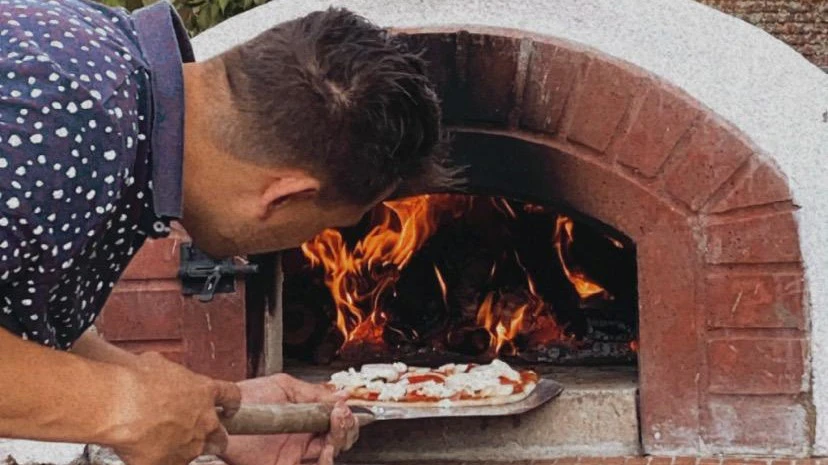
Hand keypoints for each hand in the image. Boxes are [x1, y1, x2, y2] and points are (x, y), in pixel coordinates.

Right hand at [105, 352, 241, 464]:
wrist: (120, 404)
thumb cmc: (136, 379)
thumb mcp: (158, 364)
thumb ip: (169, 375)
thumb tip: (157, 372)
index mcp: (204, 391)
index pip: (232, 397)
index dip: (231, 404)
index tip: (229, 409)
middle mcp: (205, 420)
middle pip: (221, 435)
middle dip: (215, 437)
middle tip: (201, 435)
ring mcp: (191, 444)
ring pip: (199, 452)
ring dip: (188, 450)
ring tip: (168, 446)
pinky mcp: (172, 463)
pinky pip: (172, 464)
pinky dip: (163, 461)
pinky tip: (148, 455)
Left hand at [221, 374, 358, 464]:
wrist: (223, 415)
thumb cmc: (246, 399)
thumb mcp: (284, 386)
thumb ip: (314, 393)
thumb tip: (341, 395)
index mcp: (306, 417)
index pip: (337, 421)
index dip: (346, 416)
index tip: (344, 408)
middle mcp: (304, 437)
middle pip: (339, 438)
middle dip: (347, 427)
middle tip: (341, 417)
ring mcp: (296, 453)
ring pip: (331, 454)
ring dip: (339, 441)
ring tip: (334, 429)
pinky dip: (325, 461)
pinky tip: (323, 449)